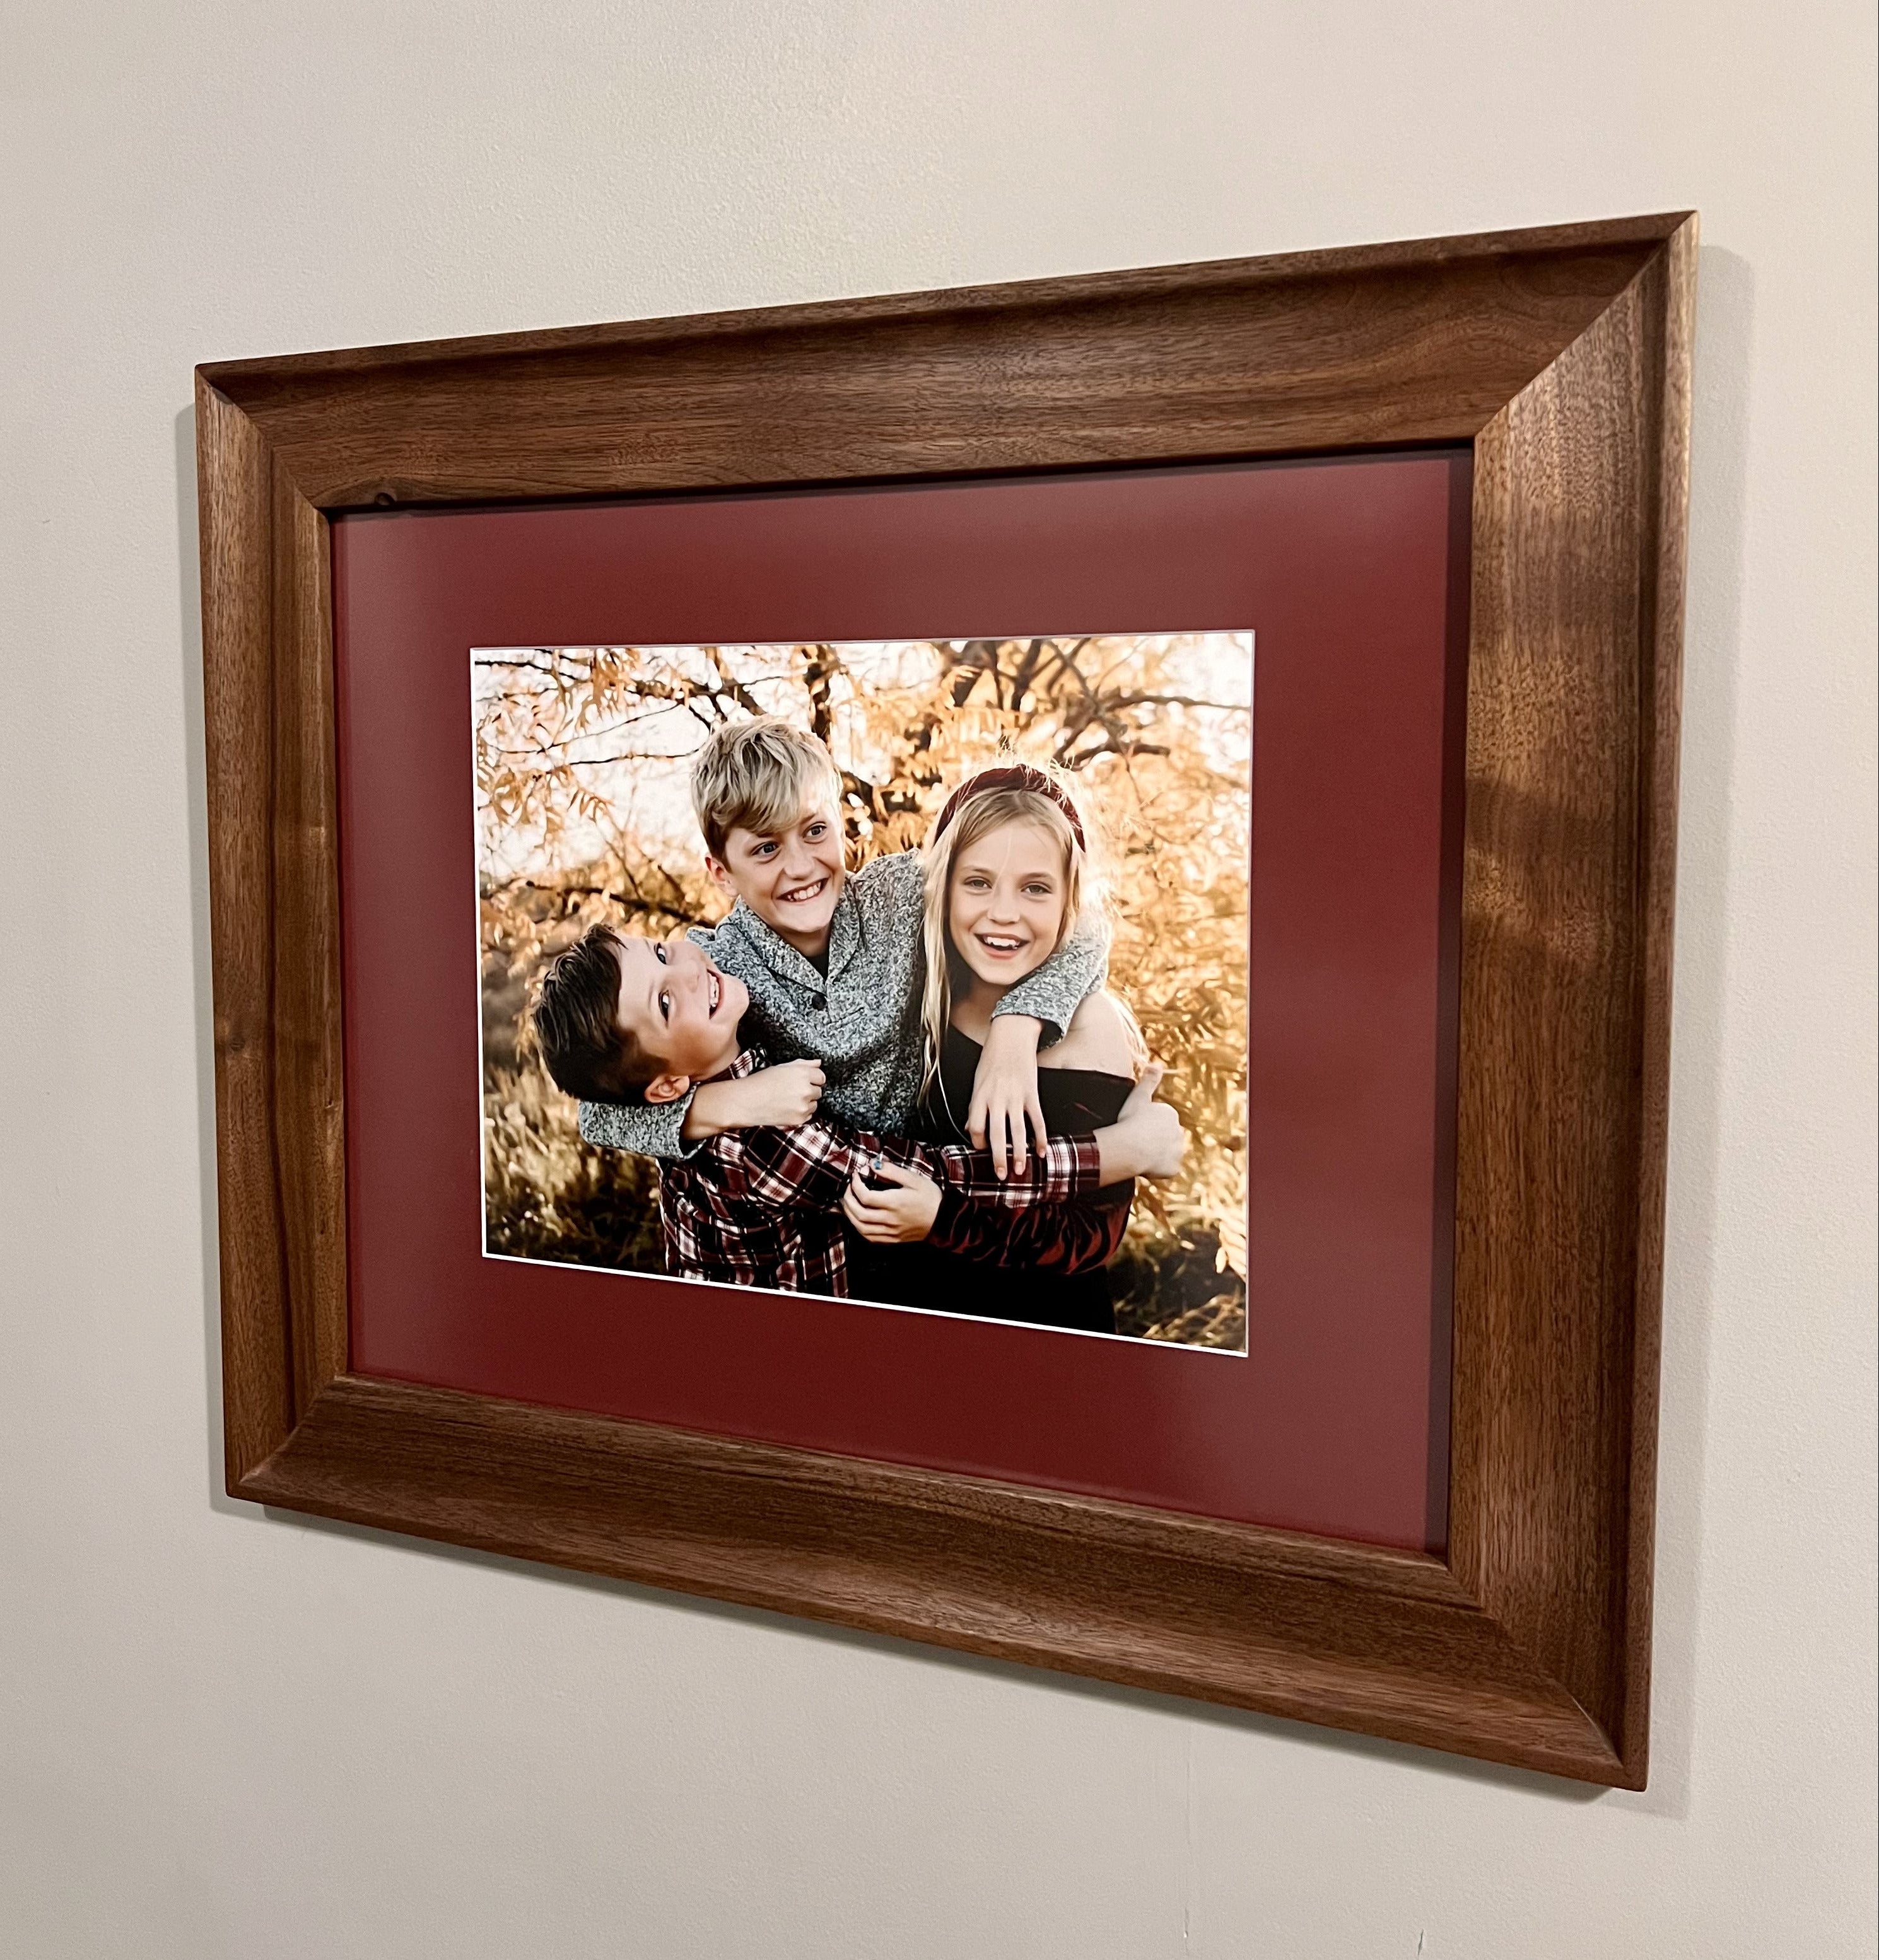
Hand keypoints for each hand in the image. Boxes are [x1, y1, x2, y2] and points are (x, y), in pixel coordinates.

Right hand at [739, 1058, 825, 1126]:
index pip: (821, 1076)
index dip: (813, 1078)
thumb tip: (818, 1063)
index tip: (805, 1080)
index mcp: (802, 1074)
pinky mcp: (800, 1119)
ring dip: (806, 1102)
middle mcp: (806, 1089)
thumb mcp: (782, 1067)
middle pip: (819, 1090)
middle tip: (792, 1091)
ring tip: (788, 1100)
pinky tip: (787, 1108)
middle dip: (809, 1090)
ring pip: (814, 1104)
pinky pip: (808, 1115)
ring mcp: (803, 1106)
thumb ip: (803, 1064)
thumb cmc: (760, 1082)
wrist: (746, 1102)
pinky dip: (801, 1113)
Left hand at [841, 1160, 942, 1242]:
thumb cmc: (930, 1198)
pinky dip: (859, 1228)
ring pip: (861, 1227)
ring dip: (850, 1215)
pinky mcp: (893, 1239)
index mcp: (894, 1203)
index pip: (865, 1196)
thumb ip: (892, 1171)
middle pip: (858, 1213)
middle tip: (848, 1188)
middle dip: (848, 1199)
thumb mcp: (914, 1179)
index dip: (855, 1184)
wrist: (944, 1219)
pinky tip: (858, 1219)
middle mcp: (890, 1219)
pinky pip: (870, 1237)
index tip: (856, 1175)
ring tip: (848, 1203)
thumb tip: (873, 1165)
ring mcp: (891, 1232)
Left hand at [968, 1014, 1046, 1180]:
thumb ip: (975, 1106)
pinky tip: (1041, 1152)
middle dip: (998, 1158)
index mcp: (979, 1096)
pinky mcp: (1032, 1094)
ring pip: (1017, 1132)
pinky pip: (1036, 1121)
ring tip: (1020, 1171)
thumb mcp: (977, 1081)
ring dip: (1019, 1154)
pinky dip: (1040, 1138)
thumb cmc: (991, 1059)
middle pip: (995, 1135)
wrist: (1011, 1036)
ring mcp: (1016, 1097)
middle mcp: (996, 1099)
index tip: (982, 1149)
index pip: (974, 1127)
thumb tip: (970, 1129)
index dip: (977, 1142)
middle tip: (1001, 1176)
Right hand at [1114, 1063, 1186, 1180]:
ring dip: (1156, 1154)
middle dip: (1153, 1139)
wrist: (1130, 1147)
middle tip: (1135, 1141)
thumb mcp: (1138, 1097)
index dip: (1145, 1125)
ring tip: (1139, 1154)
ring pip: (1166, 1153)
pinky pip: (1166, 1169)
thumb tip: (1156, 1063)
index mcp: (1170, 1115)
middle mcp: (1179, 1132)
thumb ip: (1149, 1080)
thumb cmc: (1131, 1121)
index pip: (1159, 1121)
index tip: (1134, 1127)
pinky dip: (1157, 1169)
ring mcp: (1178, 1151)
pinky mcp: (1174, 1168)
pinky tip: (1144, 1166)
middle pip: (1164, 1136)